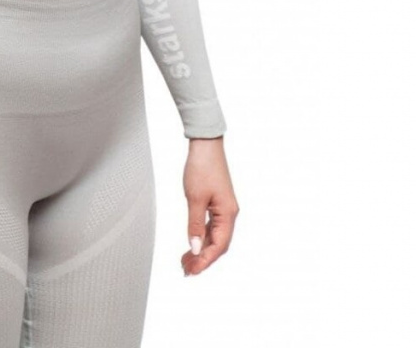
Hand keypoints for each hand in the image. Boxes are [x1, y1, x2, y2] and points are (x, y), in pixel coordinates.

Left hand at [181, 136, 238, 275]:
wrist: (205, 145)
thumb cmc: (202, 167)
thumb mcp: (195, 198)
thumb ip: (194, 225)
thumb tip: (195, 248)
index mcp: (228, 214)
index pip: (219, 246)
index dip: (206, 261)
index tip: (192, 271)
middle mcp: (229, 213)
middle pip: (218, 244)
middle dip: (203, 259)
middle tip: (186, 270)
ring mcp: (223, 208)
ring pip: (214, 236)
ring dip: (201, 249)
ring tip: (186, 260)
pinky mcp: (216, 203)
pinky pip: (211, 226)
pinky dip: (201, 236)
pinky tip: (192, 243)